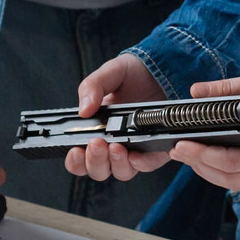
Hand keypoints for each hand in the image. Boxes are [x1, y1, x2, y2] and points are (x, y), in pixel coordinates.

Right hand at [65, 53, 174, 182]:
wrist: (163, 68)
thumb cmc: (133, 73)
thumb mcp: (110, 73)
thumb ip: (92, 87)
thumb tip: (83, 111)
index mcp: (96, 130)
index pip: (80, 157)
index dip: (76, 160)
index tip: (75, 151)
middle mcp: (114, 144)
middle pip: (99, 169)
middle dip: (95, 161)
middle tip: (96, 144)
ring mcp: (135, 148)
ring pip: (122, 172)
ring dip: (116, 164)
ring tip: (116, 146)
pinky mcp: (157, 148)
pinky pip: (148, 164)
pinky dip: (142, 163)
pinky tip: (137, 154)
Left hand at [166, 69, 239, 191]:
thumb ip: (231, 87)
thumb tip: (196, 92)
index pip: (235, 161)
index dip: (204, 156)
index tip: (182, 145)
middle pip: (233, 179)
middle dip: (201, 166)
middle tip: (178, 151)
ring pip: (239, 185)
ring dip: (211, 173)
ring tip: (190, 156)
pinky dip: (228, 173)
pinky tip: (212, 160)